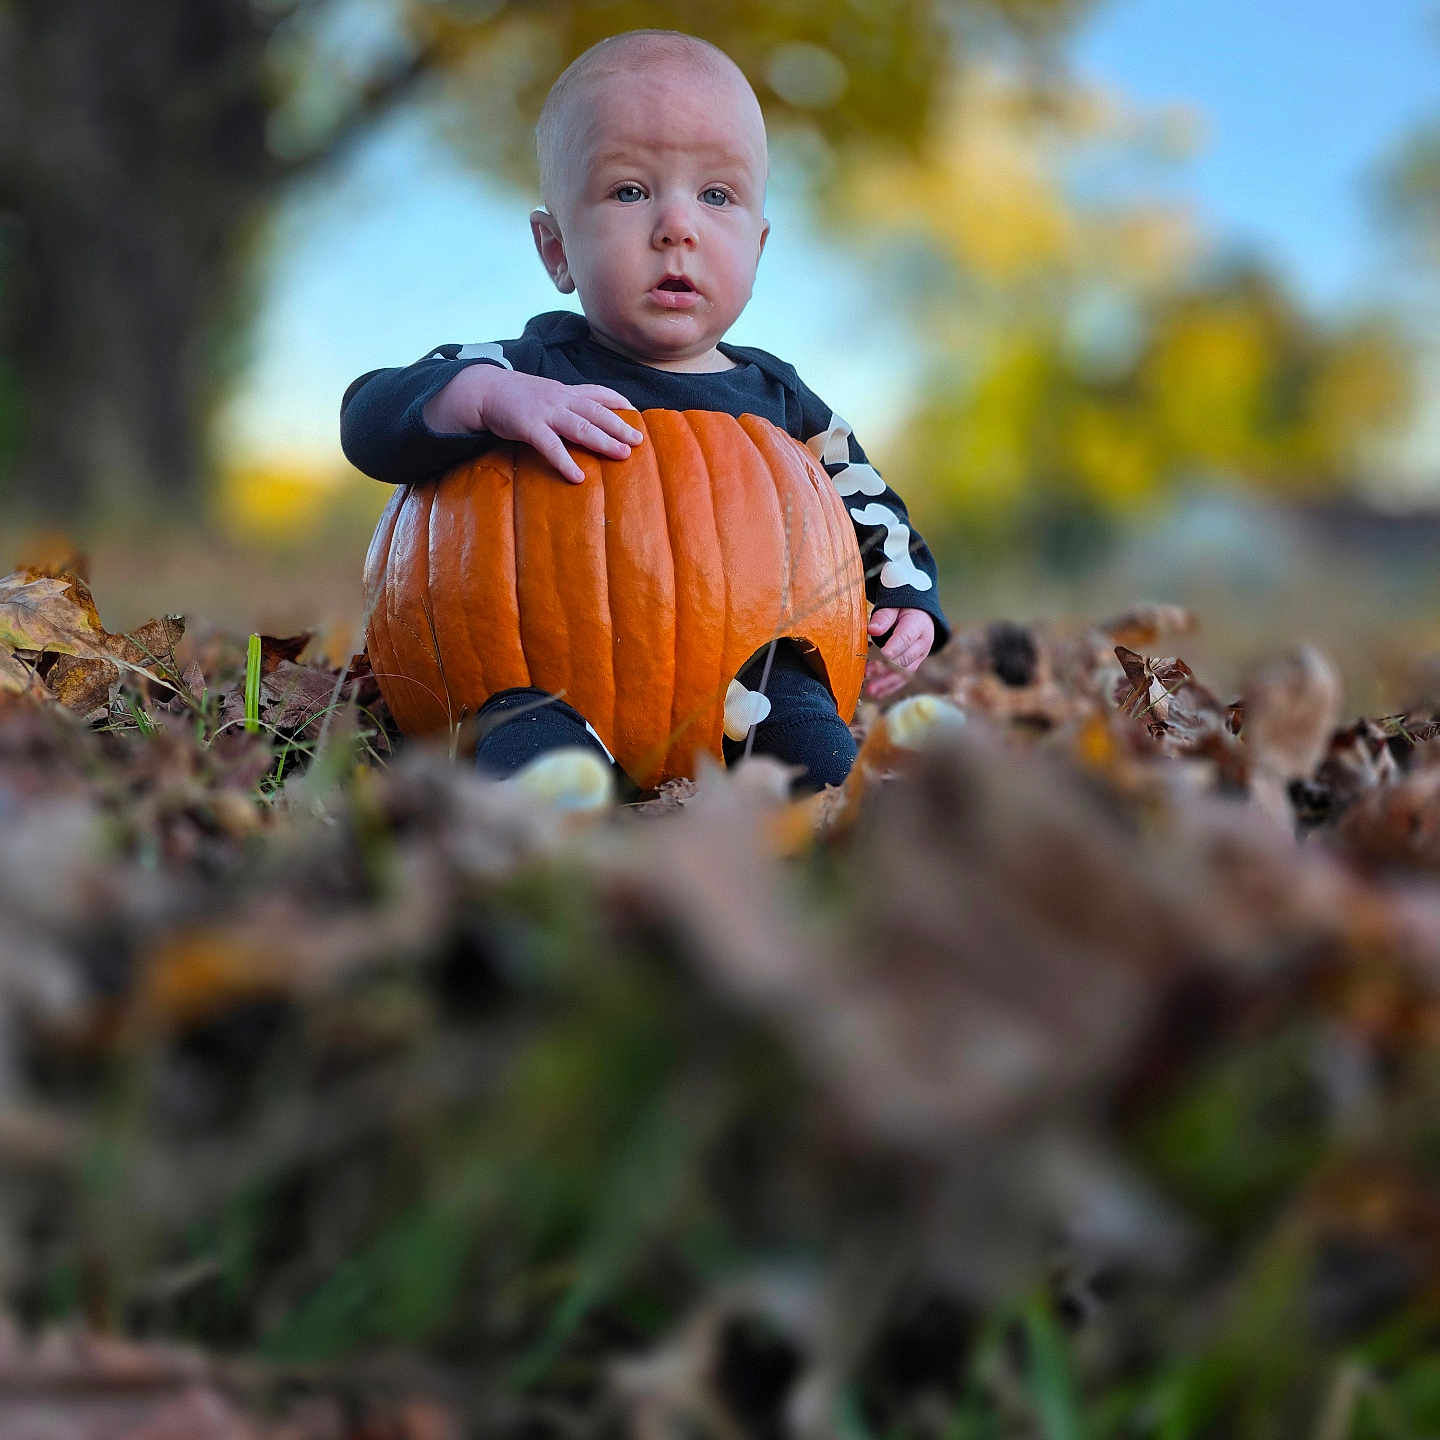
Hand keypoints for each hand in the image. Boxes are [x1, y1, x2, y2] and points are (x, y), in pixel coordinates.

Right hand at [423, 367, 642, 483]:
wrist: (484, 390)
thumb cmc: (518, 397)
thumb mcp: (547, 394)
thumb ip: (567, 403)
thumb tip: (589, 418)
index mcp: (565, 392)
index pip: (598, 393)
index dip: (618, 402)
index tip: (637, 413)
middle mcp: (560, 399)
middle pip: (596, 412)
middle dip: (619, 426)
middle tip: (638, 441)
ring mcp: (545, 412)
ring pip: (581, 426)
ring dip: (603, 441)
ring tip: (622, 454)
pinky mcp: (529, 427)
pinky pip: (551, 446)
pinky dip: (565, 462)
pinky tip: (578, 476)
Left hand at [864, 607, 934, 699]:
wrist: (919, 615)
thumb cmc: (902, 610)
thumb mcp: (894, 607)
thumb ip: (883, 617)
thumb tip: (872, 629)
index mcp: (918, 625)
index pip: (906, 638)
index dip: (895, 647)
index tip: (883, 654)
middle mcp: (922, 643)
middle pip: (905, 658)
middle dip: (886, 667)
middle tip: (867, 672)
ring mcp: (920, 657)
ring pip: (904, 673)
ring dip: (887, 682)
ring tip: (870, 689)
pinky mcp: (914, 666)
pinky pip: (903, 679)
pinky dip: (890, 687)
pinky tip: (876, 693)